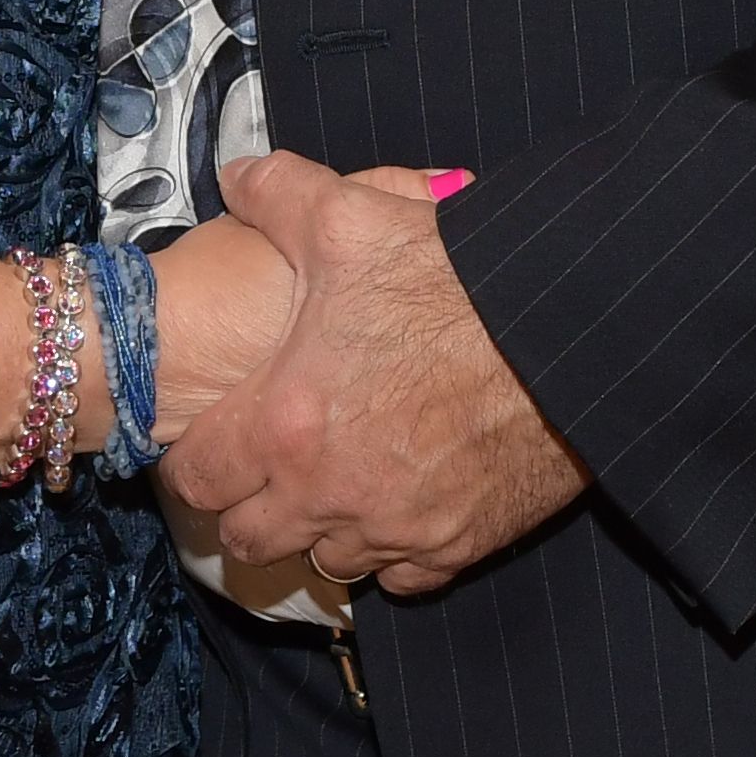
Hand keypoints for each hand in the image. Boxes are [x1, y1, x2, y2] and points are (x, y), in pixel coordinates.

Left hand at [157, 154, 585, 596]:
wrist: (563, 331)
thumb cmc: (454, 280)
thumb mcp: (349, 218)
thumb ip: (276, 197)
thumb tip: (236, 178)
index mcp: (286, 422)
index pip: (199, 479)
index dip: (192, 462)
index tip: (206, 443)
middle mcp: (330, 491)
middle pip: (250, 538)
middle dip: (246, 507)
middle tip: (262, 469)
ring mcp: (396, 528)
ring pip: (325, 562)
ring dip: (318, 528)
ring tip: (330, 482)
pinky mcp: (457, 545)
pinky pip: (400, 578)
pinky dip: (390, 551)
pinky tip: (396, 503)